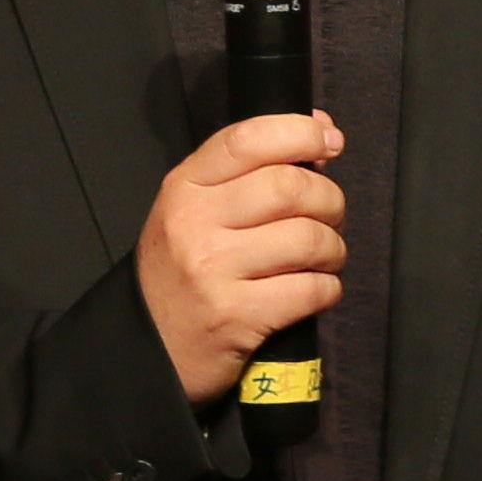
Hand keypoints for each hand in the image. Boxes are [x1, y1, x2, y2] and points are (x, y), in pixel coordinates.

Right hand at [137, 110, 346, 406]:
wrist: (147, 349)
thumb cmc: (181, 274)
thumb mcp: (194, 212)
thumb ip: (248, 173)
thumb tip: (318, 131)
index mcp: (184, 187)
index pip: (248, 139)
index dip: (300, 133)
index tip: (330, 142)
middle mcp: (194, 222)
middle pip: (289, 187)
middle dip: (329, 199)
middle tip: (330, 216)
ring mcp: (214, 270)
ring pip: (308, 238)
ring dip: (333, 248)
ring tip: (325, 257)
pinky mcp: (237, 316)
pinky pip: (311, 289)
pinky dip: (328, 288)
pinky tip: (317, 289)